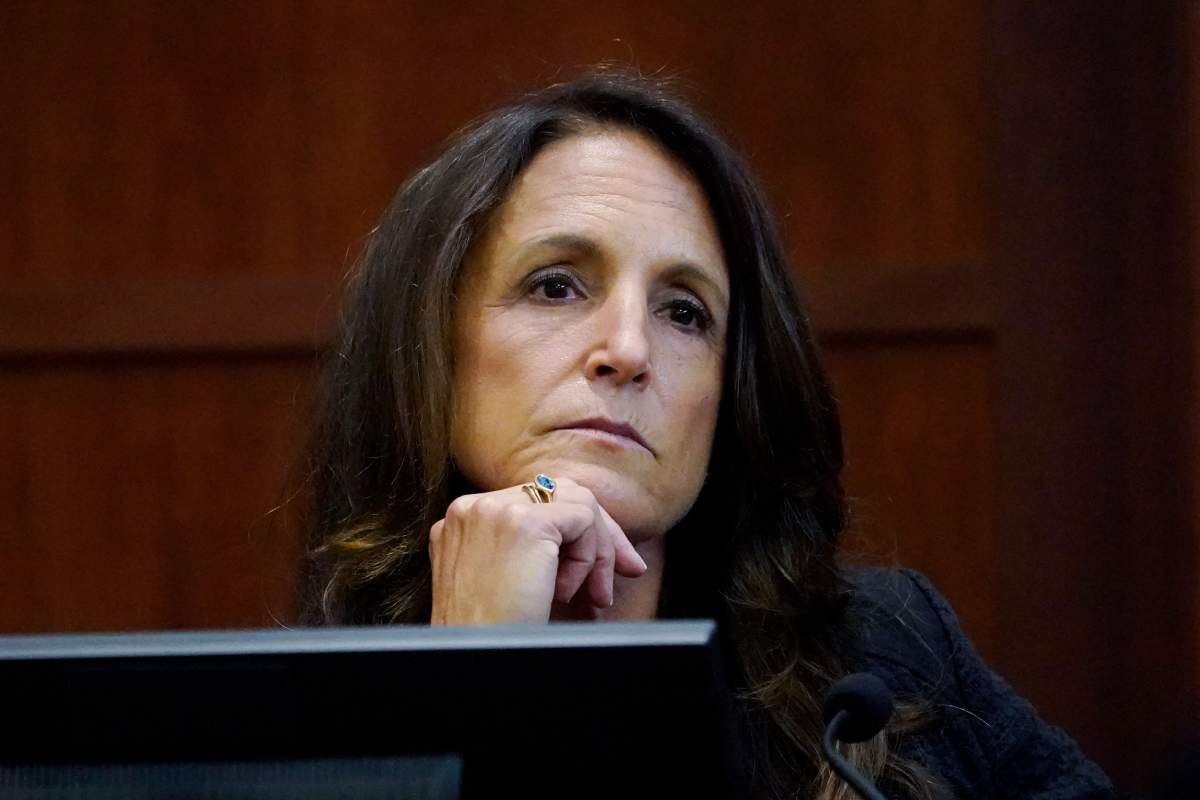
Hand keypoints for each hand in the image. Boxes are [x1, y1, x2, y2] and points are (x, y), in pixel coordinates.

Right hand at [428, 478, 647, 624]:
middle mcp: (473, 507)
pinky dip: (590, 559)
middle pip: (558, 494)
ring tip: (592, 597)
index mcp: (463, 522)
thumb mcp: (506, 583)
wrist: (476, 662)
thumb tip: (595, 539)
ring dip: (597, 551)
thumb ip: (531, 552)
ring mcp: (495, 510)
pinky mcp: (524, 522)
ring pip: (576, 503)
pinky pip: (584, 520)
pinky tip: (565, 594)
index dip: (576, 533)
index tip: (602, 570)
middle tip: (628, 570)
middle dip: (600, 532)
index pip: (535, 502)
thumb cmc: (493, 636)